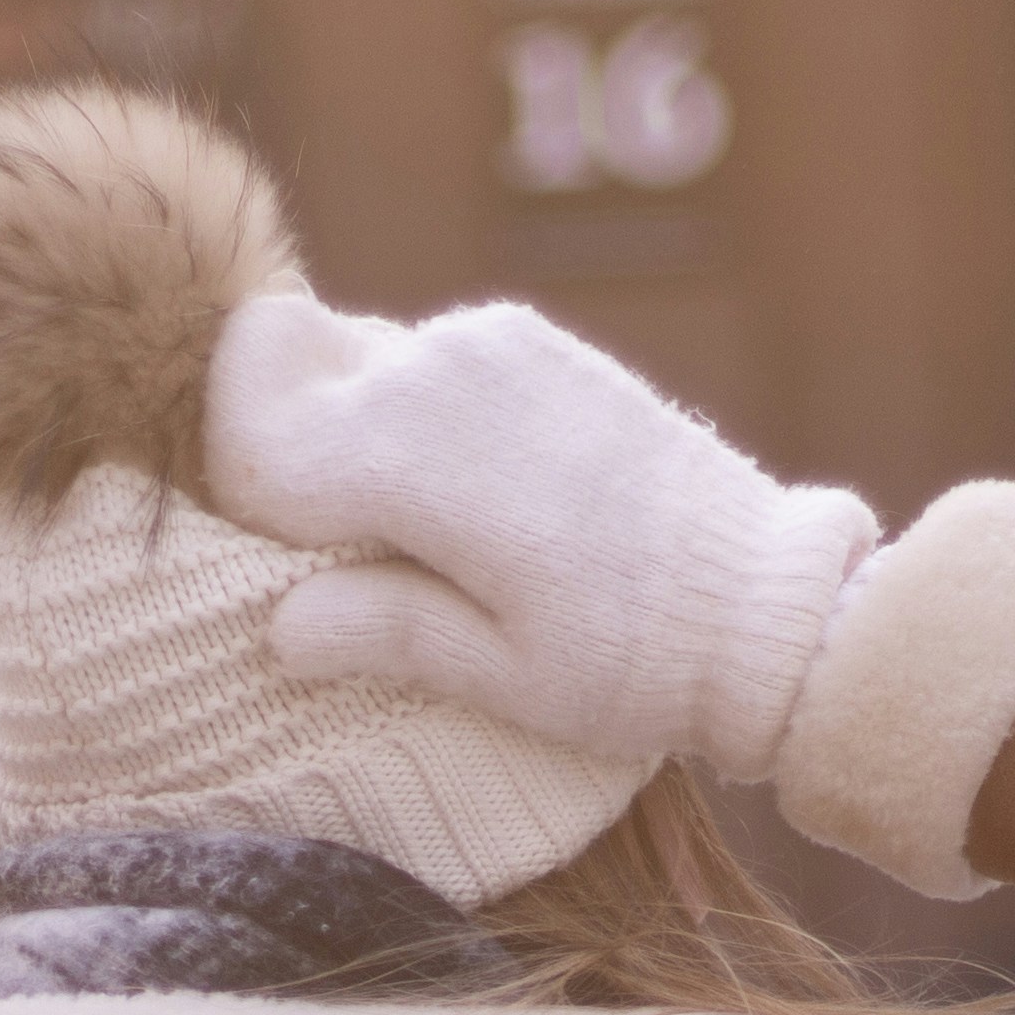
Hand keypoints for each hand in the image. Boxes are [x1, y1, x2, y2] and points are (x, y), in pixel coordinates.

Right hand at [202, 294, 875, 779]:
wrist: (768, 599)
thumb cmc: (636, 660)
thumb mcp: (502, 677)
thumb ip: (383, 633)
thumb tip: (277, 627)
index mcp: (414, 455)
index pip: (249, 442)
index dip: (247, 512)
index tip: (301, 575)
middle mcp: (439, 368)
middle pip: (287, 392)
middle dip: (295, 469)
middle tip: (360, 562)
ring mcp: (487, 339)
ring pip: (352, 375)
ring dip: (358, 443)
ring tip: (435, 540)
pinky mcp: (526, 337)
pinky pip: (419, 366)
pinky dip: (417, 420)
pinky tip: (479, 498)